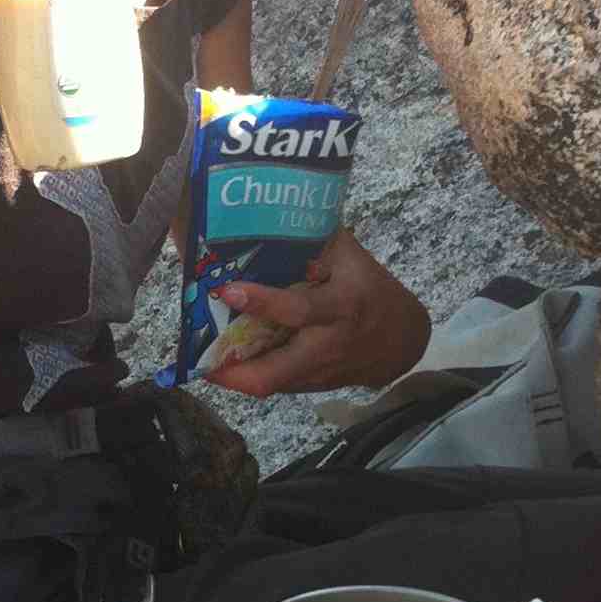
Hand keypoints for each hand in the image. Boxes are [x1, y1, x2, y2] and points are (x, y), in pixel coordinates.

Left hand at [205, 229, 431, 397]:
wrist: (402, 341)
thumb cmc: (372, 291)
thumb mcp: (351, 259)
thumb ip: (316, 242)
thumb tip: (270, 214)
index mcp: (340, 307)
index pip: (298, 310)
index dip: (261, 302)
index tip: (227, 289)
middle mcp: (327, 345)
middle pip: (274, 374)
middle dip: (233, 371)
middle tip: (198, 356)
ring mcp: (318, 372)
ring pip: (269, 385)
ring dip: (233, 376)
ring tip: (201, 358)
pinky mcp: (312, 387)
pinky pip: (275, 384)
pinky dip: (250, 374)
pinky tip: (227, 360)